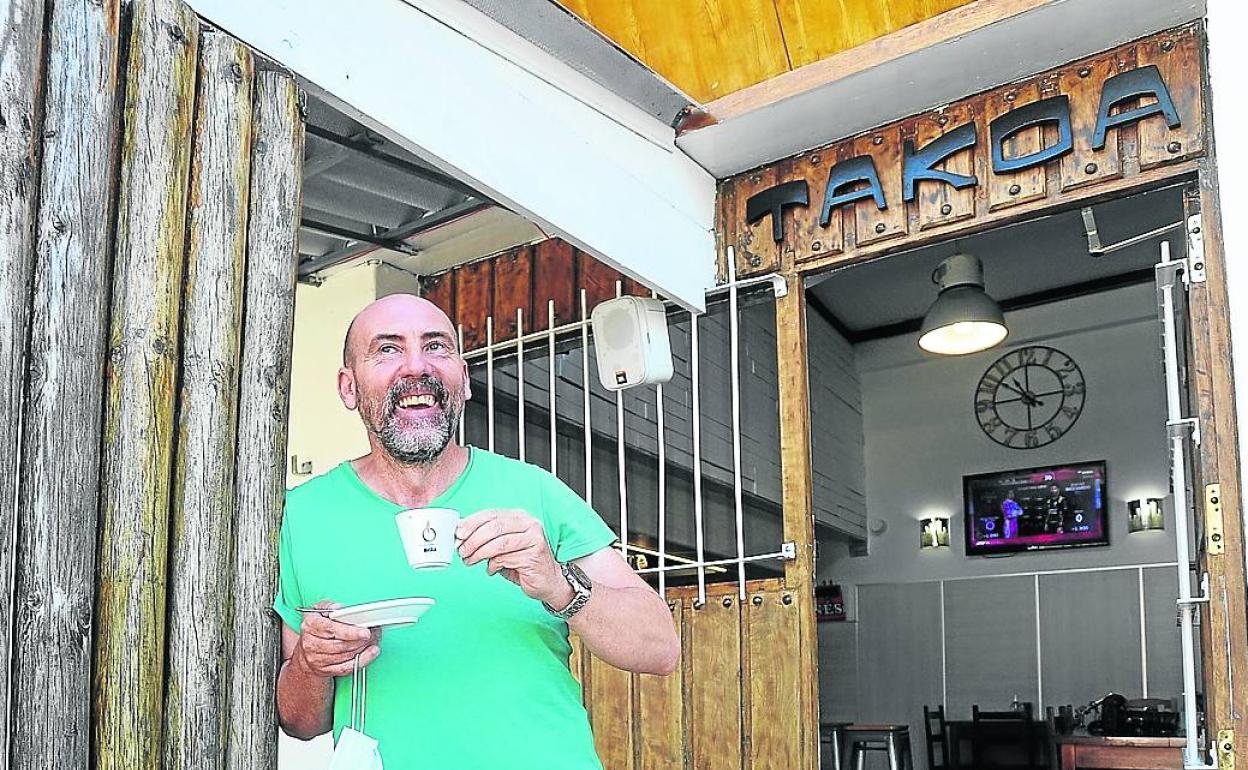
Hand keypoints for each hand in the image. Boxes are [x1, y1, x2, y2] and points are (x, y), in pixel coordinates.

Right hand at [292, 600, 380, 678]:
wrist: (305, 651)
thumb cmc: (316, 627)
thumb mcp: (319, 610)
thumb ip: (330, 606)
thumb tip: (340, 608)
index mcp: (310, 626)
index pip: (331, 629)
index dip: (350, 632)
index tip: (365, 632)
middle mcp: (311, 643)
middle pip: (340, 644)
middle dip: (361, 639)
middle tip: (374, 632)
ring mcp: (317, 659)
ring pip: (345, 656)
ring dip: (363, 648)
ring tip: (374, 639)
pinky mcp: (325, 670)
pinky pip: (346, 668)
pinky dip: (362, 660)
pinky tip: (371, 653)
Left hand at [456, 509, 570, 606]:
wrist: (548, 580)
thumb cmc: (523, 562)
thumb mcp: (503, 546)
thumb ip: (488, 537)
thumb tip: (463, 535)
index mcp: (519, 517)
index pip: (492, 514)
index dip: (472, 523)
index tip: (458, 533)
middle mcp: (529, 524)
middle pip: (494, 527)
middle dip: (473, 539)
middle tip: (462, 550)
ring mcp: (534, 538)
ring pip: (498, 543)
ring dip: (479, 553)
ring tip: (470, 561)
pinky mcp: (534, 555)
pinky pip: (505, 559)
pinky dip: (493, 565)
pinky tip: (491, 569)